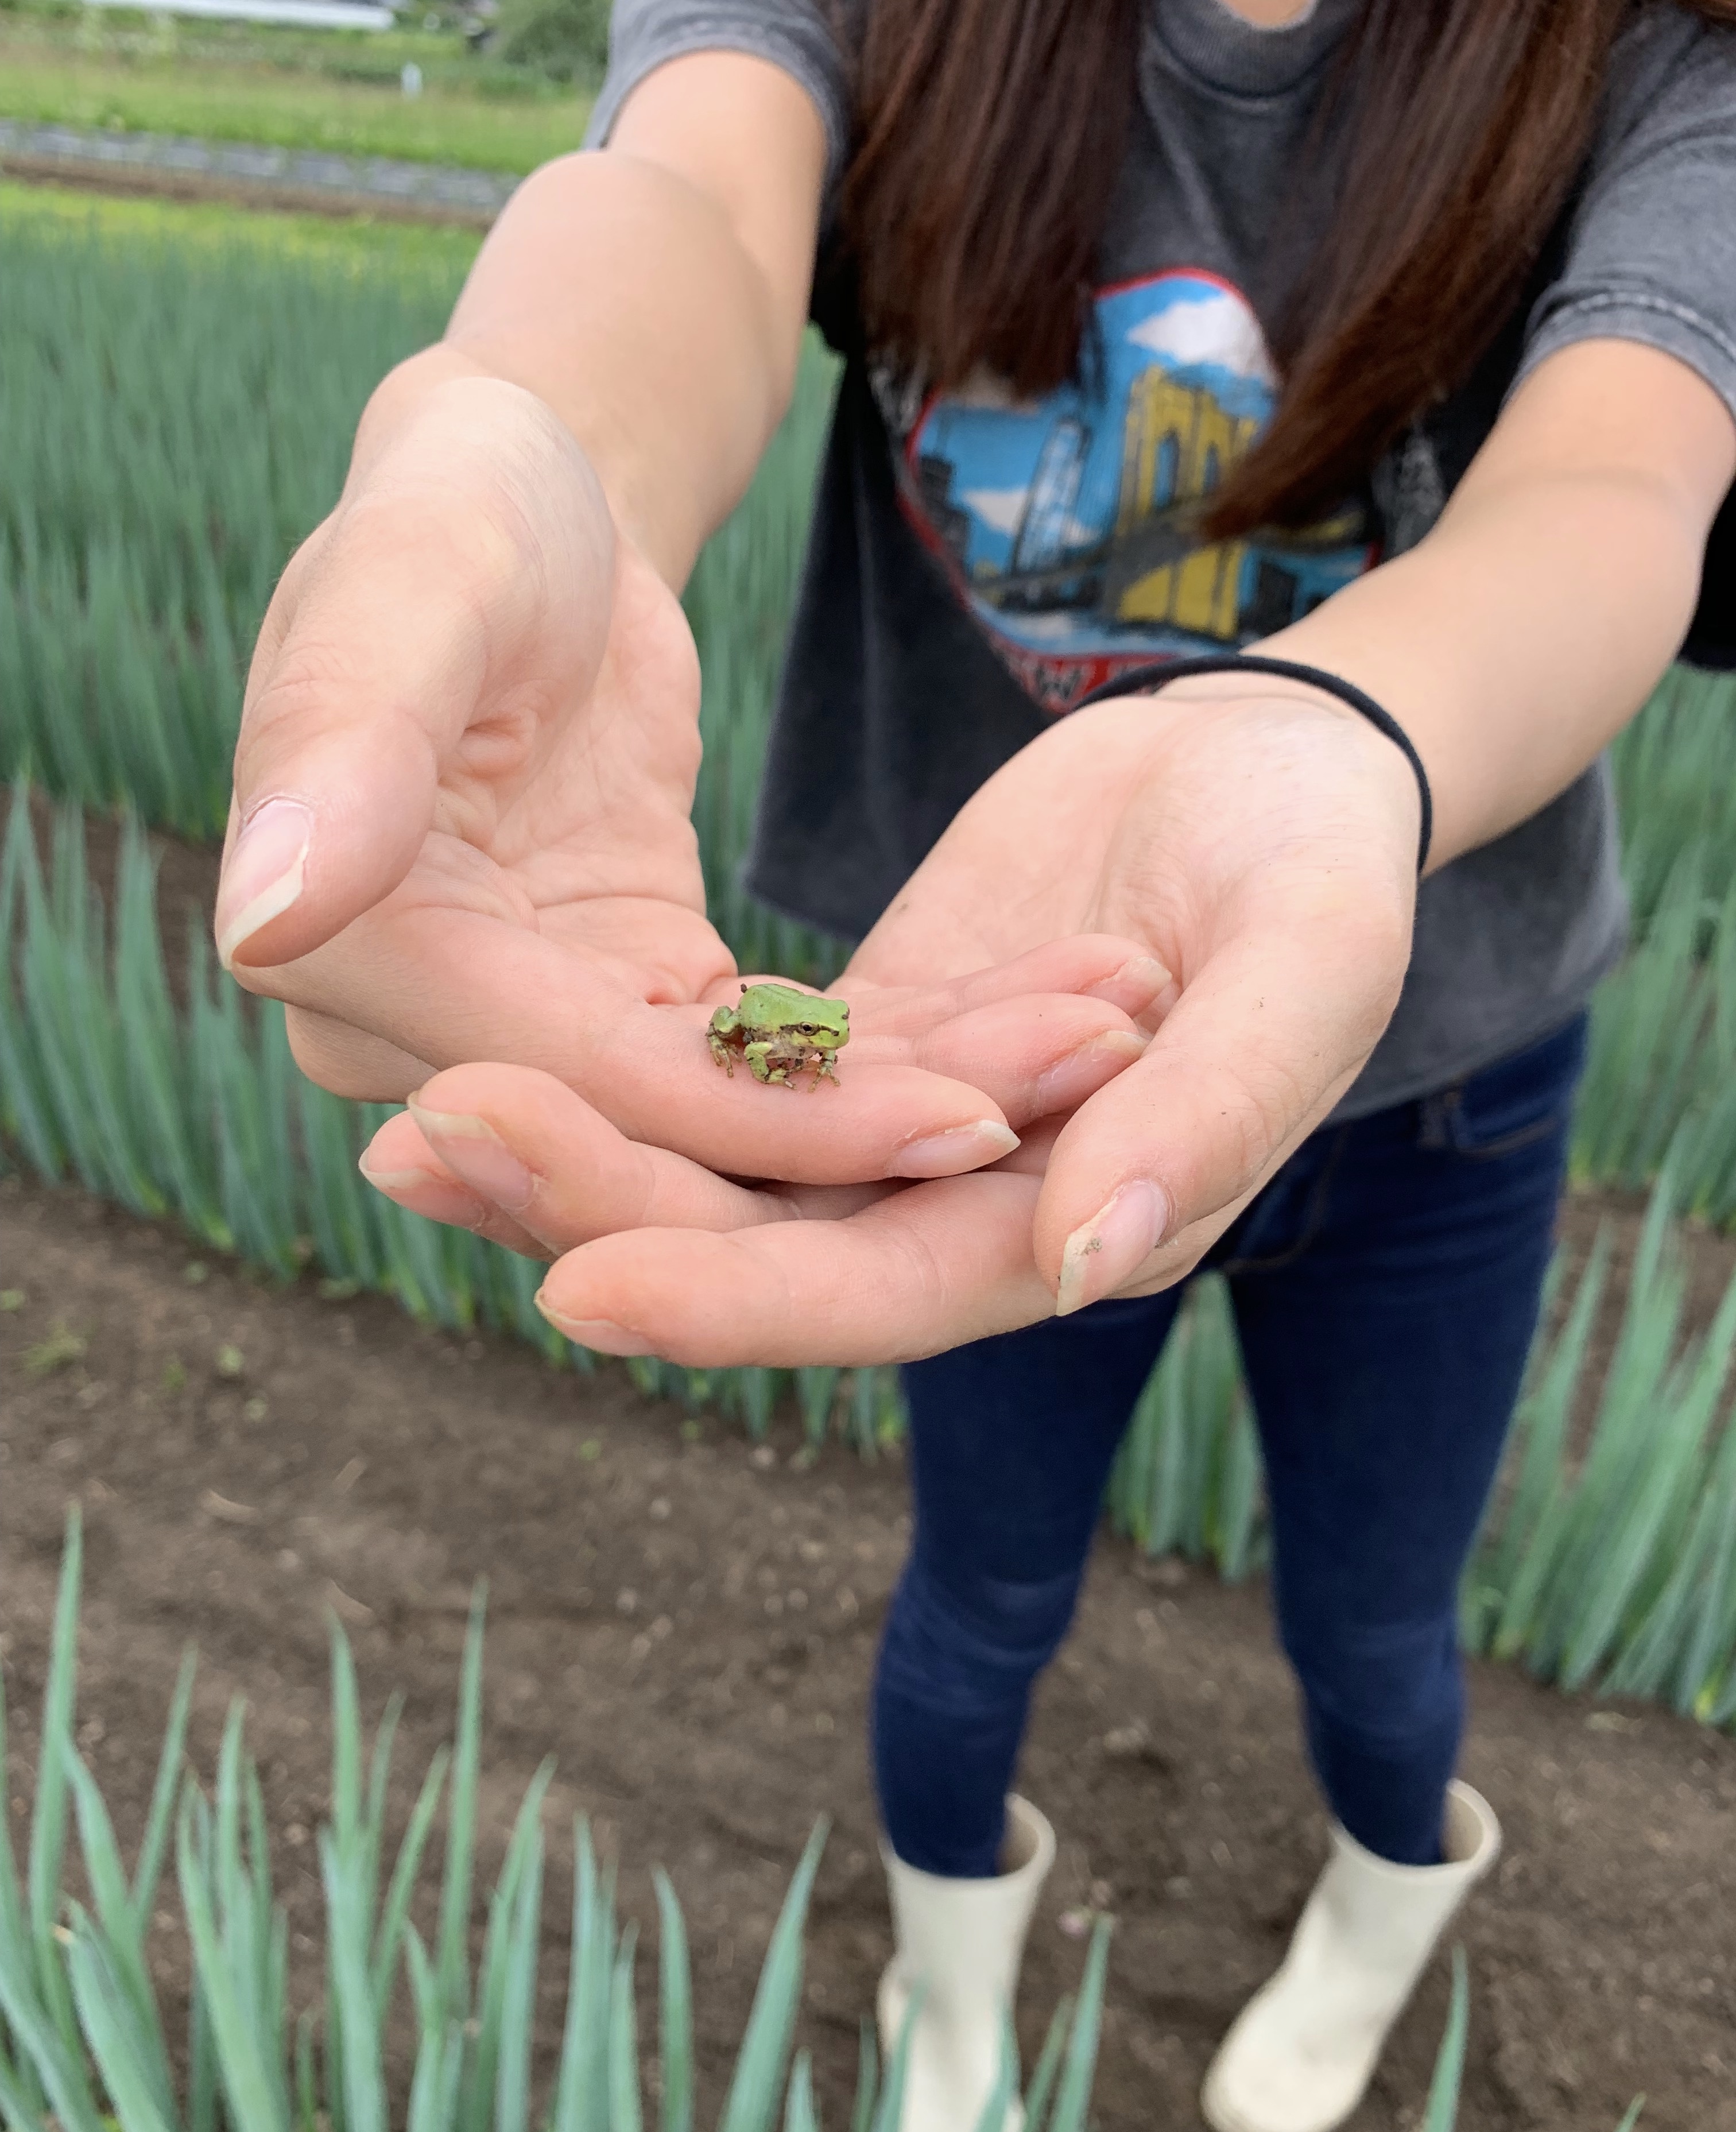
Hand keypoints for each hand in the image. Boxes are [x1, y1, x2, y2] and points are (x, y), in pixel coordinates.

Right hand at [219, 365, 1156, 1184]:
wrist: (528, 500)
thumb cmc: (464, 508)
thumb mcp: (413, 584)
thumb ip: (341, 739)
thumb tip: (262, 918)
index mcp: (352, 958)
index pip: (589, 1081)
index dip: (772, 1118)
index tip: (966, 1116)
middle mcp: (422, 1032)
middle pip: (673, 1130)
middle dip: (873, 1132)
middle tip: (1077, 1102)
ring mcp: (526, 1027)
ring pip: (734, 1111)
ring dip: (910, 1093)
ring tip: (1096, 1052)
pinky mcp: (616, 1003)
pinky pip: (761, 1059)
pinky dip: (886, 1051)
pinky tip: (1037, 1025)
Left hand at [360, 674, 1420, 1363]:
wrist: (1277, 774)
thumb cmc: (1319, 867)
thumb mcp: (1305, 968)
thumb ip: (1214, 1116)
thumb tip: (1090, 1262)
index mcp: (1075, 1227)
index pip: (881, 1292)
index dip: (735, 1300)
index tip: (575, 1284)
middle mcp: (970, 1214)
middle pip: (763, 1250)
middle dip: (599, 1215)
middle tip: (425, 1154)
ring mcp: (901, 1139)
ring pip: (719, 1176)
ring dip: (575, 1155)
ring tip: (413, 1121)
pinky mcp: (854, 1052)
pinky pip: (717, 1082)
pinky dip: (615, 1077)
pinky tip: (492, 1051)